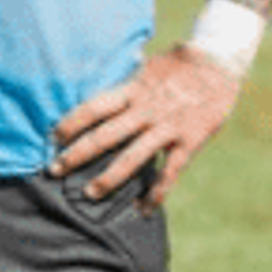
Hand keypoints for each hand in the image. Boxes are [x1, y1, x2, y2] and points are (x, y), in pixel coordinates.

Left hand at [50, 45, 241, 208]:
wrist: (219, 62)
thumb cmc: (179, 63)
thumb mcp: (148, 66)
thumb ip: (127, 82)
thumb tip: (102, 87)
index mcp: (134, 89)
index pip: (95, 107)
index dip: (72, 122)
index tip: (53, 137)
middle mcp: (146, 109)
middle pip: (105, 135)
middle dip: (77, 154)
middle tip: (53, 170)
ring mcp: (167, 127)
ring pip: (132, 157)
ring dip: (108, 178)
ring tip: (88, 194)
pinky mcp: (189, 141)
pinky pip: (169, 172)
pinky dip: (156, 193)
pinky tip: (144, 209)